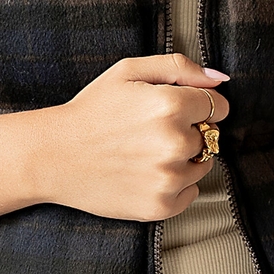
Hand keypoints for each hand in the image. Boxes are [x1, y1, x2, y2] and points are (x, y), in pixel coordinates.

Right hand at [45, 53, 229, 221]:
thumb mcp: (129, 71)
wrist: (54, 155)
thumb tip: (218, 78)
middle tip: (150, 131)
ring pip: (203, 164)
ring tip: (146, 153)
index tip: (177, 109)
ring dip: (184, 158)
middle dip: (189, 131)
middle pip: (210, 136)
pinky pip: (191, 192)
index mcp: (171, 105)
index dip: (199, 105)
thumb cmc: (91, 110)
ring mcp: (168, 178)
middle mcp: (175, 143)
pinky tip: (146, 174)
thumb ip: (179, 67)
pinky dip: (176, 185)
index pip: (218, 106)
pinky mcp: (160, 206)